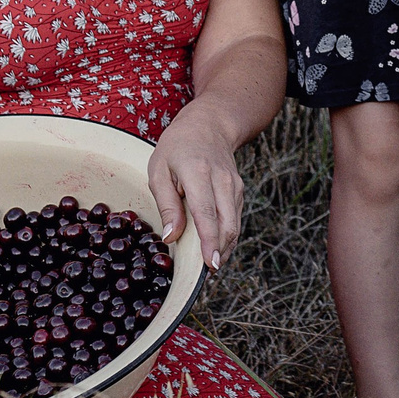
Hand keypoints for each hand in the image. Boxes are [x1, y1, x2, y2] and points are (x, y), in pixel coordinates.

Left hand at [149, 107, 244, 268]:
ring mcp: (234, 186)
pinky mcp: (238, 192)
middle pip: (227, 223)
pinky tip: (214, 247)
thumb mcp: (159, 169)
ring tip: (209, 264)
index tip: (211, 264)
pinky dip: (226, 237)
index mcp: (198, 172)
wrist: (210, 125)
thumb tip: (172, 236)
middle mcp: (222, 180)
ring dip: (224, 247)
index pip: (206, 212)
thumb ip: (166, 203)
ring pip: (234, 225)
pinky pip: (234, 220)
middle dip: (220, 251)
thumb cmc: (178, 147)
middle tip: (208, 272)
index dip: (209, 241)